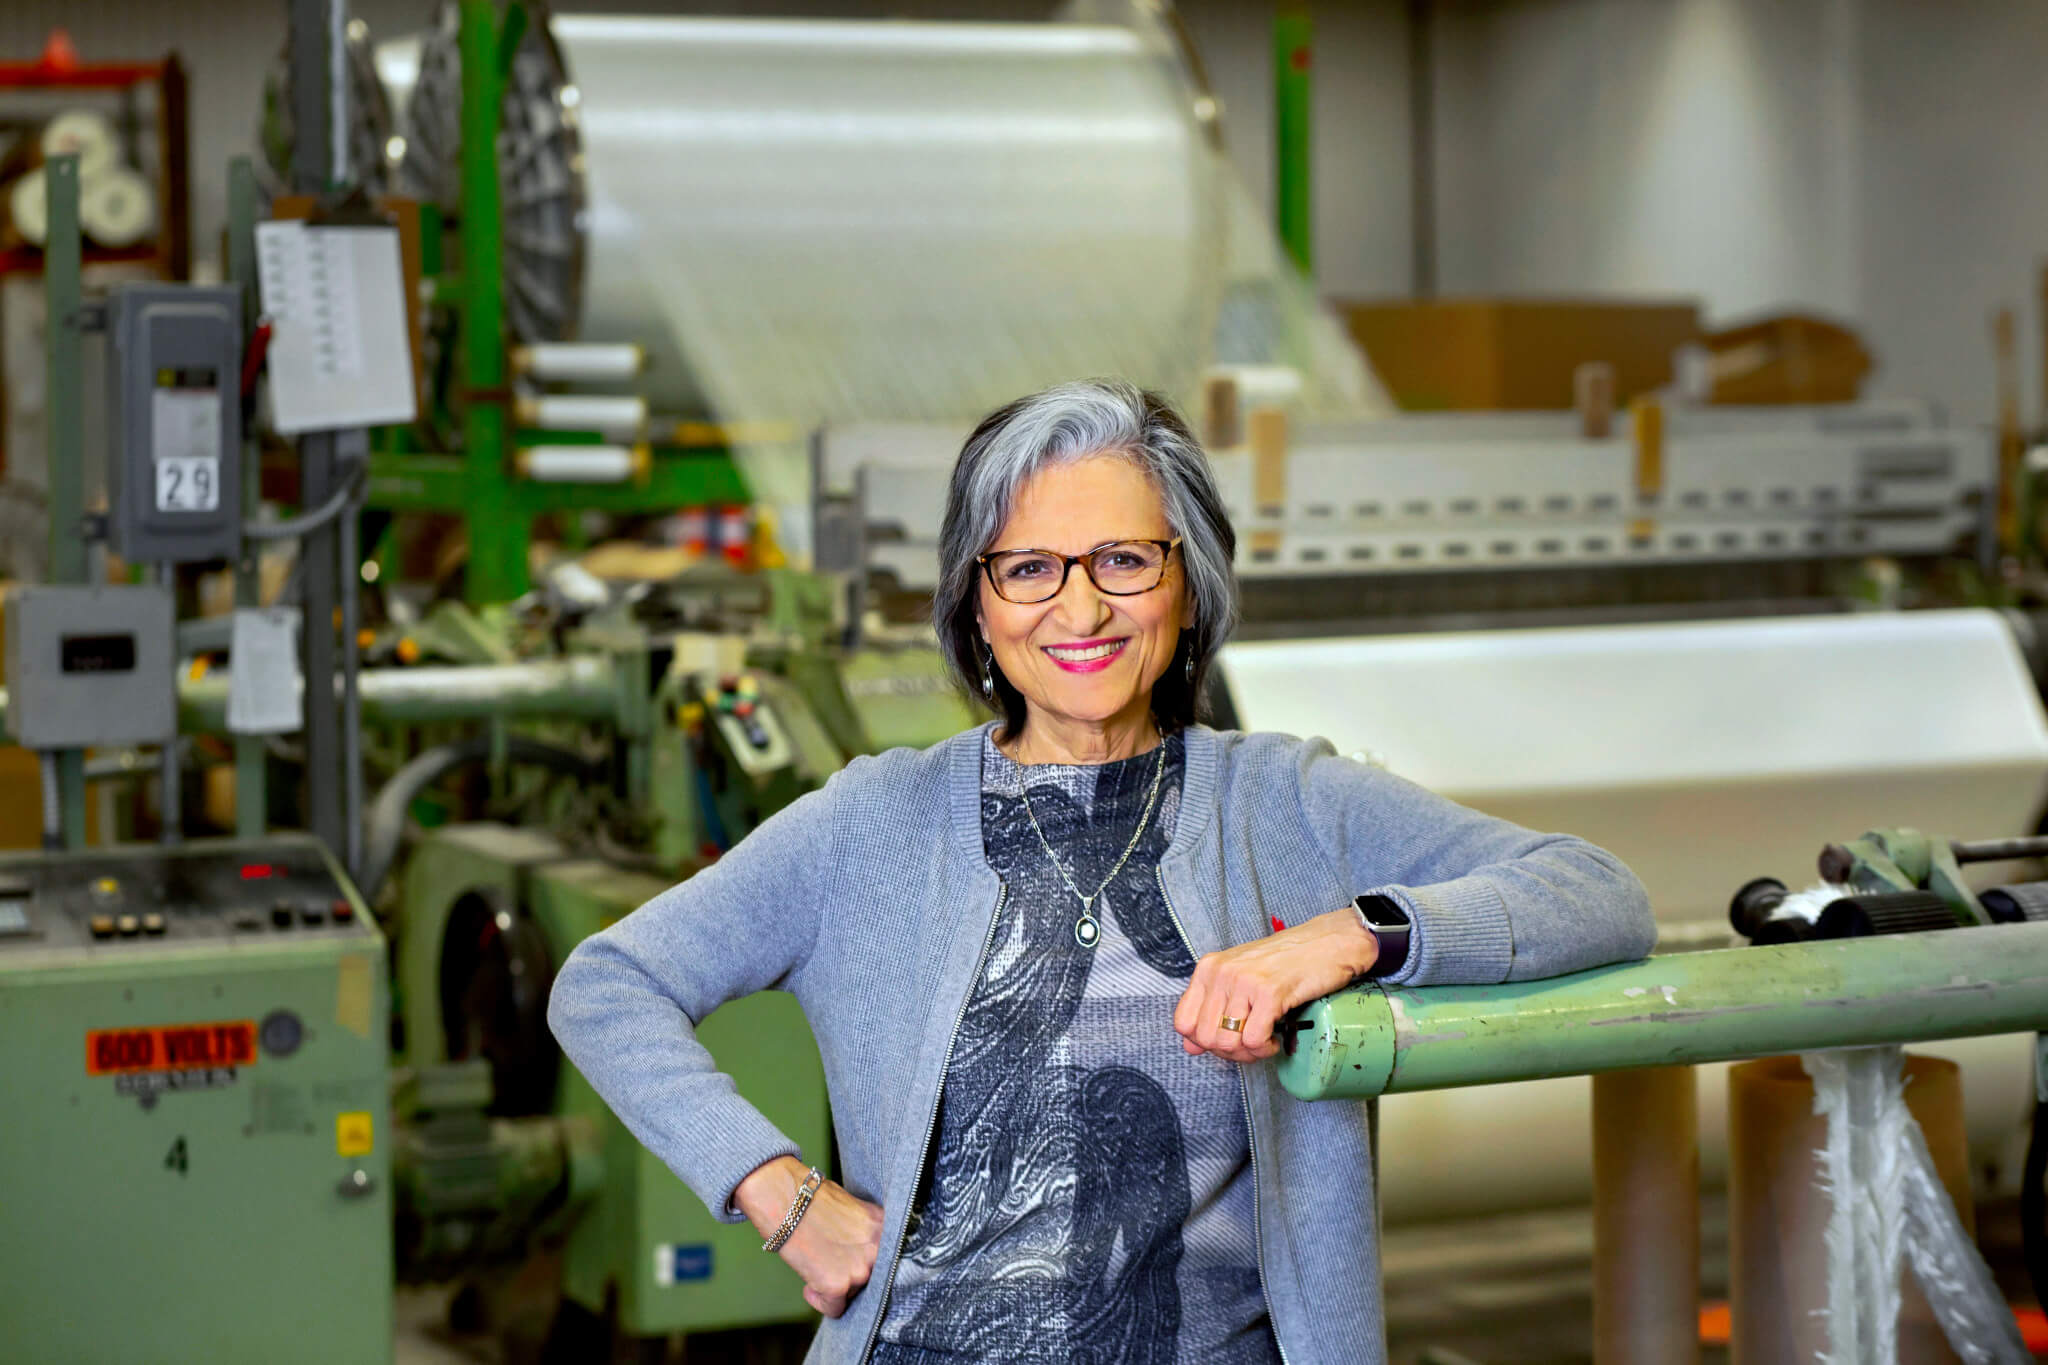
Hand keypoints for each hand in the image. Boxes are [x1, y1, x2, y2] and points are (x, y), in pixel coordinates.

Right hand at [735, 1156, 884, 1317]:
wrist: (783, 1196)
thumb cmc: (811, 1199)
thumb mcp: (852, 1210)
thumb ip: (865, 1233)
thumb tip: (864, 1253)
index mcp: (884, 1227)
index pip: (884, 1259)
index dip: (863, 1260)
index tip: (848, 1258)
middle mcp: (879, 1249)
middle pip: (870, 1278)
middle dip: (849, 1272)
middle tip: (827, 1259)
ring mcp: (861, 1268)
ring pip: (852, 1293)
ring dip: (834, 1285)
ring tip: (815, 1264)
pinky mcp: (838, 1285)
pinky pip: (835, 1309)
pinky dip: (820, 1301)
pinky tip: (809, 1284)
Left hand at [1172, 908, 1379, 1061]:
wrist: (1328, 942)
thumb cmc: (1287, 961)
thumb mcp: (1241, 980)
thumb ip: (1213, 1010)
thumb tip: (1190, 1046)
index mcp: (1209, 968)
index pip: (1183, 1022)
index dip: (1203, 1042)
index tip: (1228, 1039)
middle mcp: (1221, 972)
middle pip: (1205, 1038)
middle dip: (1229, 1052)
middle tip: (1251, 1045)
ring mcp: (1243, 981)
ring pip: (1227, 1042)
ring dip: (1248, 1053)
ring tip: (1265, 1041)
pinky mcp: (1269, 993)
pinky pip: (1253, 1041)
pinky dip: (1265, 1049)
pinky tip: (1275, 1039)